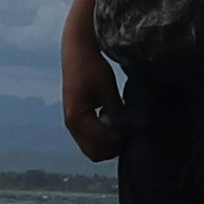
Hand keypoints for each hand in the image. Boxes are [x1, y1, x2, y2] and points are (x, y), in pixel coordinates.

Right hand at [58, 45, 122, 163]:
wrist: (77, 51)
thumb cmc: (92, 67)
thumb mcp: (107, 89)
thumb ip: (116, 112)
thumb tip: (129, 129)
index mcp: (78, 118)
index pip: (100, 143)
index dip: (118, 141)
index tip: (132, 131)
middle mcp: (71, 124)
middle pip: (94, 152)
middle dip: (112, 147)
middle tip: (128, 133)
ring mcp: (72, 122)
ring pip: (91, 147)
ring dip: (107, 142)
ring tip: (121, 125)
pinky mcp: (76, 117)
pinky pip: (89, 137)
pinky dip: (102, 135)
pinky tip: (111, 119)